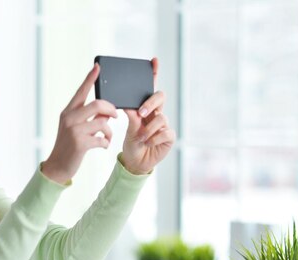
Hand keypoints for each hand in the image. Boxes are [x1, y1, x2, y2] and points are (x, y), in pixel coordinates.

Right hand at [41, 64, 117, 183]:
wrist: (58, 166)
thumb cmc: (70, 146)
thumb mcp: (76, 128)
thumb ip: (89, 118)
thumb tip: (107, 112)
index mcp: (68, 112)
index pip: (81, 91)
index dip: (90, 79)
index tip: (98, 66)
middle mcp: (69, 118)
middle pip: (97, 104)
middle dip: (111, 109)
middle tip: (115, 116)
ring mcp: (74, 130)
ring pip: (102, 122)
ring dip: (109, 131)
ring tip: (107, 137)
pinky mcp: (80, 143)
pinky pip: (102, 138)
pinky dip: (106, 143)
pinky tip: (103, 146)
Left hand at [121, 57, 174, 174]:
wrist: (136, 162)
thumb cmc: (132, 142)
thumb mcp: (129, 128)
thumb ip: (132, 115)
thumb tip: (128, 103)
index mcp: (146, 107)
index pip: (151, 88)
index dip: (154, 74)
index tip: (154, 60)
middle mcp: (157, 113)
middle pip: (160, 97)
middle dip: (151, 103)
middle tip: (141, 114)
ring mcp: (164, 124)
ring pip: (161, 118)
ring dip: (148, 129)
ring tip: (141, 137)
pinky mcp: (169, 137)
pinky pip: (165, 133)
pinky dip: (153, 139)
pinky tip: (147, 143)